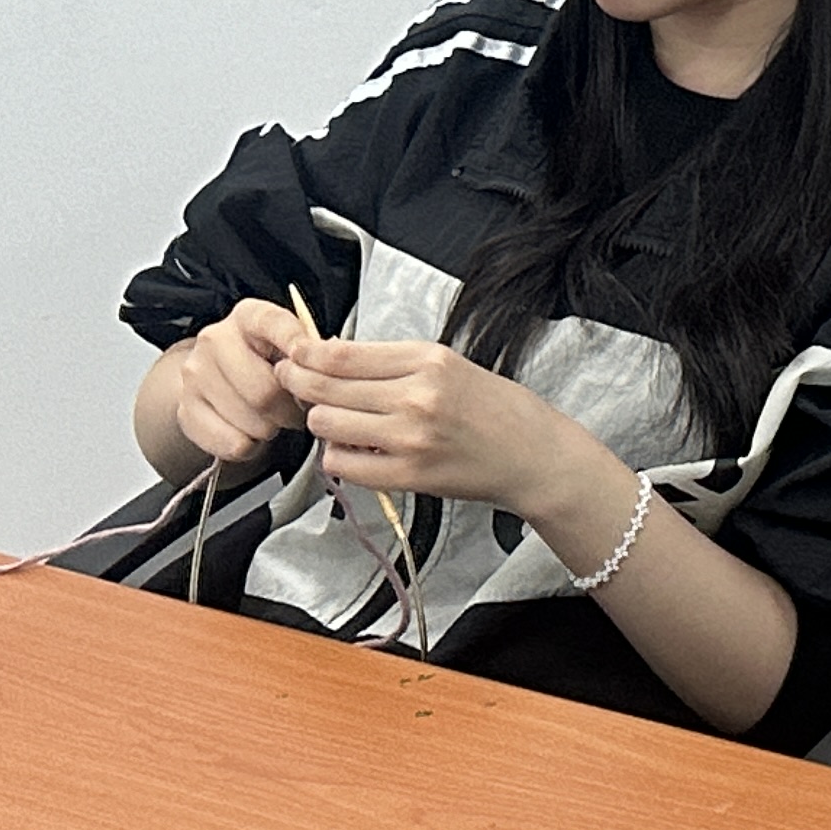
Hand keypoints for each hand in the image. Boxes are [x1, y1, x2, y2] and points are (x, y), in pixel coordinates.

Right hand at [159, 298, 303, 464]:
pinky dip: (251, 447)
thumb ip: (310, 355)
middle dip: (292, 410)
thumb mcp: (291, 346)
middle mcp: (214, 339)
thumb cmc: (267, 361)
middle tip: (299, 411)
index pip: (278, 326)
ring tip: (274, 419)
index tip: (319, 371)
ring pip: (252, 423)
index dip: (304, 353)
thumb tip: (329, 375)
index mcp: (249, 315)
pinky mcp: (185, 410)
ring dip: (273, 429)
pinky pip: (233, 444)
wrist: (218, 377)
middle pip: (265, 392)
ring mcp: (195, 375)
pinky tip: (252, 432)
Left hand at [274, 333, 599, 519]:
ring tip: (335, 421)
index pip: (342, 354)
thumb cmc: (499, 410)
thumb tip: (334, 354)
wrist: (536, 456)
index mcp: (429, 361)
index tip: (295, 356)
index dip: (306, 355)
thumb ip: (396, 361)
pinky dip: (337, 456)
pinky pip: (343, 464)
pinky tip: (352, 450)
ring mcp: (411, 438)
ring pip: (326, 424)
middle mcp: (417, 396)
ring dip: (320, 422)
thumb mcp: (452, 365)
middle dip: (299, 384)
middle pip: (325, 387)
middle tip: (294, 384)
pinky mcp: (409, 475)